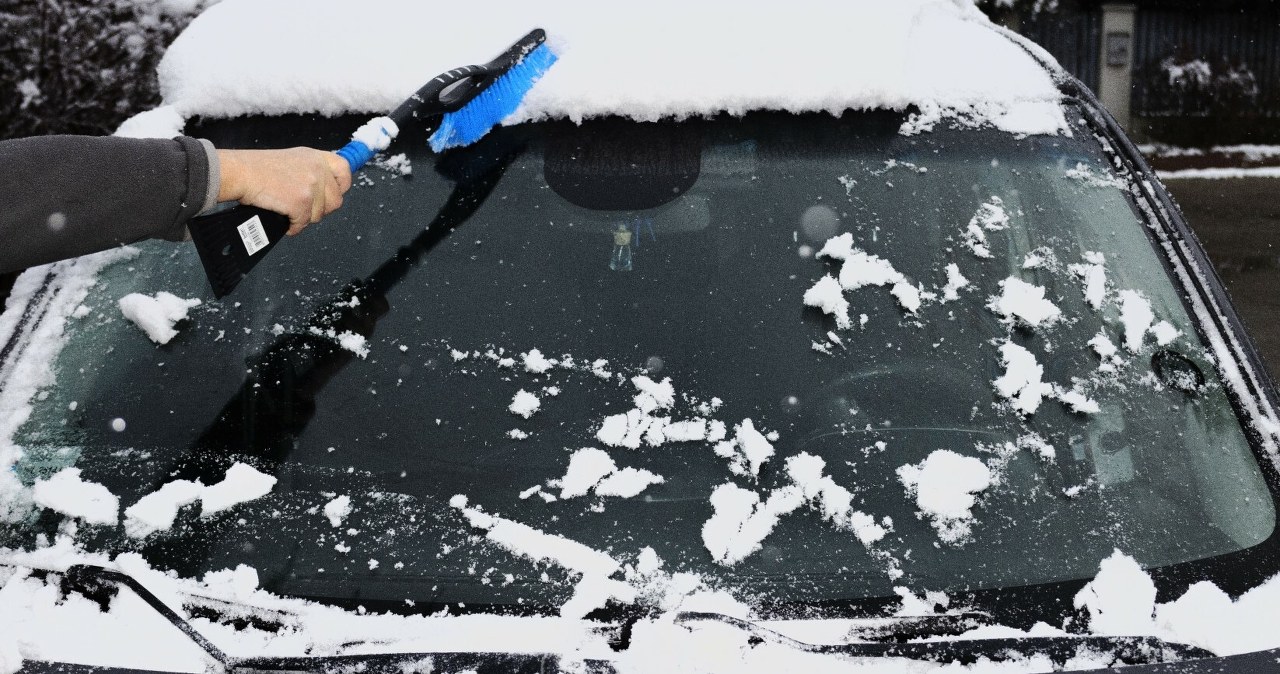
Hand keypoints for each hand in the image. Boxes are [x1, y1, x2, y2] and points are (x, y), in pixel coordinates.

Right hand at [217, 147, 352, 235]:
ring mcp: (311, 187)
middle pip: (336, 200)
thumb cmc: (258, 167)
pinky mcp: (301, 203)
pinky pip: (303, 224)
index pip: (345, 171)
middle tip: (304, 209)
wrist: (241, 173)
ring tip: (290, 211)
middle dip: (321, 209)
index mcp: (317, 157)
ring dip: (305, 218)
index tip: (334, 193)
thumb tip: (324, 188)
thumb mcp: (293, 159)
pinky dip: (293, 227)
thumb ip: (312, 170)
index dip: (341, 186)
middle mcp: (318, 170)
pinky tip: (285, 221)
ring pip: (319, 215)